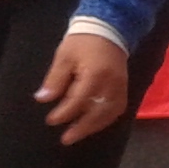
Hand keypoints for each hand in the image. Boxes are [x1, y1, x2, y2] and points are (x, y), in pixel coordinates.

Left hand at [37, 31, 129, 145]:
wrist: (108, 28)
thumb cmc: (82, 42)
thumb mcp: (64, 56)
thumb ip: (55, 79)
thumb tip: (43, 98)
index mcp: (95, 74)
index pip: (78, 100)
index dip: (64, 113)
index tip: (51, 120)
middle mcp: (111, 84)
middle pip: (96, 112)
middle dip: (80, 127)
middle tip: (65, 139)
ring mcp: (121, 87)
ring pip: (108, 114)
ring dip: (93, 126)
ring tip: (78, 134)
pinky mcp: (125, 87)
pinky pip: (117, 109)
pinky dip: (105, 119)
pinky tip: (94, 124)